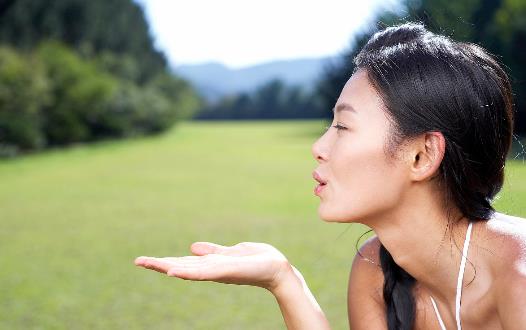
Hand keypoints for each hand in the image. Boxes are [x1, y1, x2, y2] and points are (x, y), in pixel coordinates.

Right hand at [134, 242, 292, 291]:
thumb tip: (192, 248)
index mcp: (211, 264)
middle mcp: (211, 270)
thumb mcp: (232, 252)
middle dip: (159, 265)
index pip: (183, 263)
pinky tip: (174, 272)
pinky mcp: (227, 271)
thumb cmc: (258, 261)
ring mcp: (217, 272)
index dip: (165, 261)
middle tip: (138, 261)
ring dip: (168, 267)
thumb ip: (213, 251)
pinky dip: (189, 272)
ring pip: (188, 270)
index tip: (145, 260)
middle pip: (181, 267)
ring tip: (149, 264)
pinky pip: (205, 272)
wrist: (277, 269)